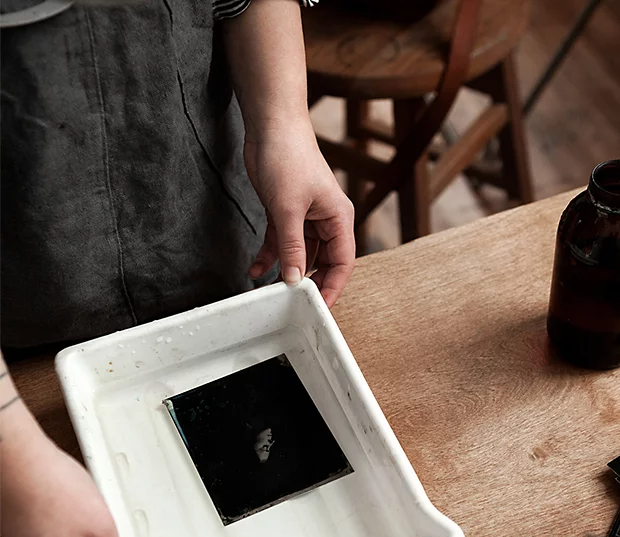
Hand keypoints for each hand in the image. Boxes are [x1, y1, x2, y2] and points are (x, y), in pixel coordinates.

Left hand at [244, 123, 354, 307]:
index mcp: (338, 219)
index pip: (343, 263)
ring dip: (285, 272)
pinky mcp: (285, 213)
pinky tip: (256, 270)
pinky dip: (269, 257)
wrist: (269, 125)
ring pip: (299, 256)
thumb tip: (294, 280)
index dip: (333, 287)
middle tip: (295, 305)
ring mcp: (305, 218)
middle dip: (308, 283)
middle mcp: (325, 221)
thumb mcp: (288, 209)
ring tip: (270, 292)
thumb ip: (292, 248)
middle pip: (322, 263)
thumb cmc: (289, 156)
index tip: (321, 307)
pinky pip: (280, 243)